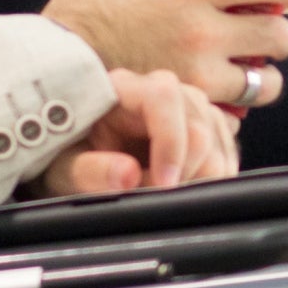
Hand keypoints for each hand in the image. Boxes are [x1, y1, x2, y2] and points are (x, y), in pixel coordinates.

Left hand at [31, 68, 238, 193]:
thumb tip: (128, 175)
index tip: (165, 184)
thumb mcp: (62, 170)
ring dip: (201, 173)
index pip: (164, 97)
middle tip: (155, 198)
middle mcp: (158, 89)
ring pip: (217, 134)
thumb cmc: (63, 158)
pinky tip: (189, 188)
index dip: (171, 142)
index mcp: (121, 88)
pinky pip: (224, 145)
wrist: (70, 155)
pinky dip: (214, 174)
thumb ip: (90, 172)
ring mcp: (184, 105)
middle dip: (186, 169)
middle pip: (199, 120)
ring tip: (166, 194)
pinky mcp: (199, 125)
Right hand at [42, 0, 287, 104]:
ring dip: (266, 76)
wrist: (51, 70)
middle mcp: (202, 30)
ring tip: (253, 72)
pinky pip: (235, 114)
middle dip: (282, 34)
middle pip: (281, 34)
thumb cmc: (77, 17)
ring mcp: (198, 74)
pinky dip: (236, 109)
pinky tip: (226, 100)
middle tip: (270, 33)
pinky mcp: (187, 108)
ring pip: (267, 81)